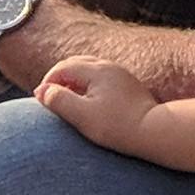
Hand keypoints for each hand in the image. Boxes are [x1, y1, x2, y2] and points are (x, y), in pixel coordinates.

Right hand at [37, 58, 160, 154]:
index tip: (40, 101)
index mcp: (98, 70)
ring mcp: (121, 75)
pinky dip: (87, 85)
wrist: (154, 131)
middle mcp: (111, 67)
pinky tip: (86, 103)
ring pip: (89, 69)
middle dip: (59, 78)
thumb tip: (43, 90)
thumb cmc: (116, 126)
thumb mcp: (81, 115)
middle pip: (76, 63)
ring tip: (64, 100)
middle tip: (48, 98)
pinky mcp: (128, 85)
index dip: (48, 82)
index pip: (63, 67)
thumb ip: (59, 100)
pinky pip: (101, 77)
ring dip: (73, 80)